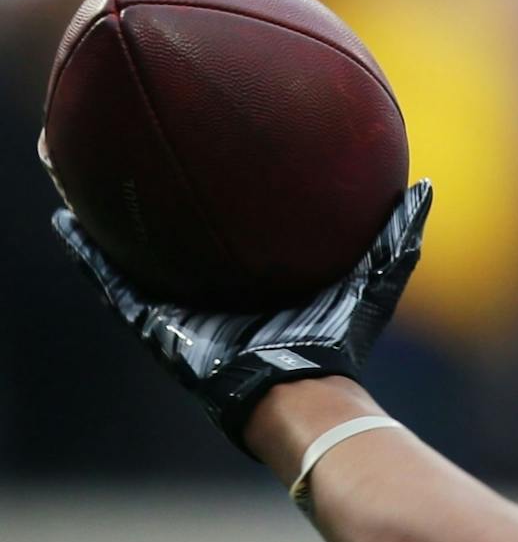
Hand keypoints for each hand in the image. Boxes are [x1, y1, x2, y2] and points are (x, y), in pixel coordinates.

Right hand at [53, 182, 432, 447]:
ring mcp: (180, 307)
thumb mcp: (376, 276)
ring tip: (75, 176)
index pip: (233, 226)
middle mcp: (215, 289)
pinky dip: (89, 254)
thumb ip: (399, 232)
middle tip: (131, 151)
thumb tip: (425, 184)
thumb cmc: (342, 341)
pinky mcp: (155, 326)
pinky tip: (68, 221)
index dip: (218, 193)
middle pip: (176, 234)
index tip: (206, 148)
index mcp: (258, 275)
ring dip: (105, 220)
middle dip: (153, 199)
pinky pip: (113, 284)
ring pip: (132, 254)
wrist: (303, 394)